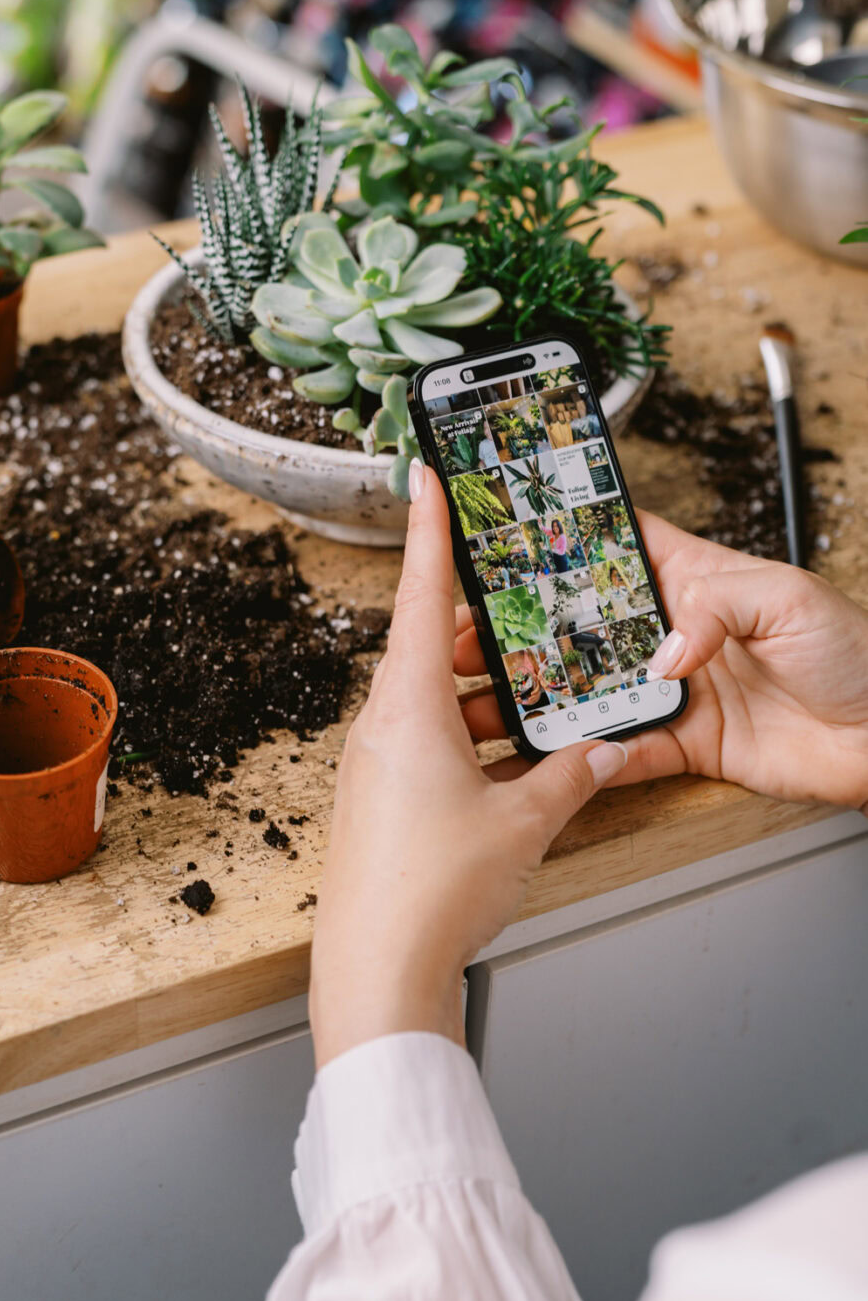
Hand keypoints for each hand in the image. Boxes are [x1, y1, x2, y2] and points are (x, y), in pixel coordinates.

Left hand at [309, 461, 627, 1069]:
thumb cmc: (433, 892)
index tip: (422, 478)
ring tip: (527, 690)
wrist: (375, 971)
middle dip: (472, 624)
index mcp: (408, 709)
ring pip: (426, 697)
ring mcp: (372, 763)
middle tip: (514, 603)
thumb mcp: (523, 825)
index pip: (418, 596)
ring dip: (473, 689)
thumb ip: (567, 778)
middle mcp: (380, 725)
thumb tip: (596, 751)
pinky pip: (421, 741)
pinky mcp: (375, 799)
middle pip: (426, 646)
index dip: (426, 532)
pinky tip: (501, 760)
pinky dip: (461, 733)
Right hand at [456, 512, 867, 811]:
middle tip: (472, 635)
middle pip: (580, 624)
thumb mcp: (788, 597)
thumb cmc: (856, 652)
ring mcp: (672, 690)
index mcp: (692, 578)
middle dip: (524, 628)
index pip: (614, 547)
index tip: (505, 543)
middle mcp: (671, 633)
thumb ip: (715, 606)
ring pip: (586, 689)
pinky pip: (622, 751)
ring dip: (539, 693)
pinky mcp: (683, 743)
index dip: (561, 543)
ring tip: (486, 695)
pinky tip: (545, 754)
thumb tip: (663, 650)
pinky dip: (584, 757)